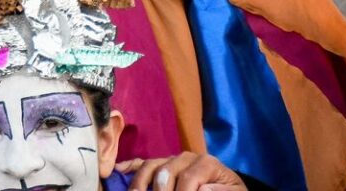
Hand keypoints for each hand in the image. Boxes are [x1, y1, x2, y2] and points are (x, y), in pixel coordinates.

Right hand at [116, 153, 245, 190]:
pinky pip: (143, 163)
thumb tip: (202, 188)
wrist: (227, 190)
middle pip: (166, 171)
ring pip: (151, 166)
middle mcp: (187, 157)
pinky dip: (130, 166)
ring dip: (140, 183)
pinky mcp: (163, 165)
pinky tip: (118, 171)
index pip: (189, 179)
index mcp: (207, 163)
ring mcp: (172, 159)